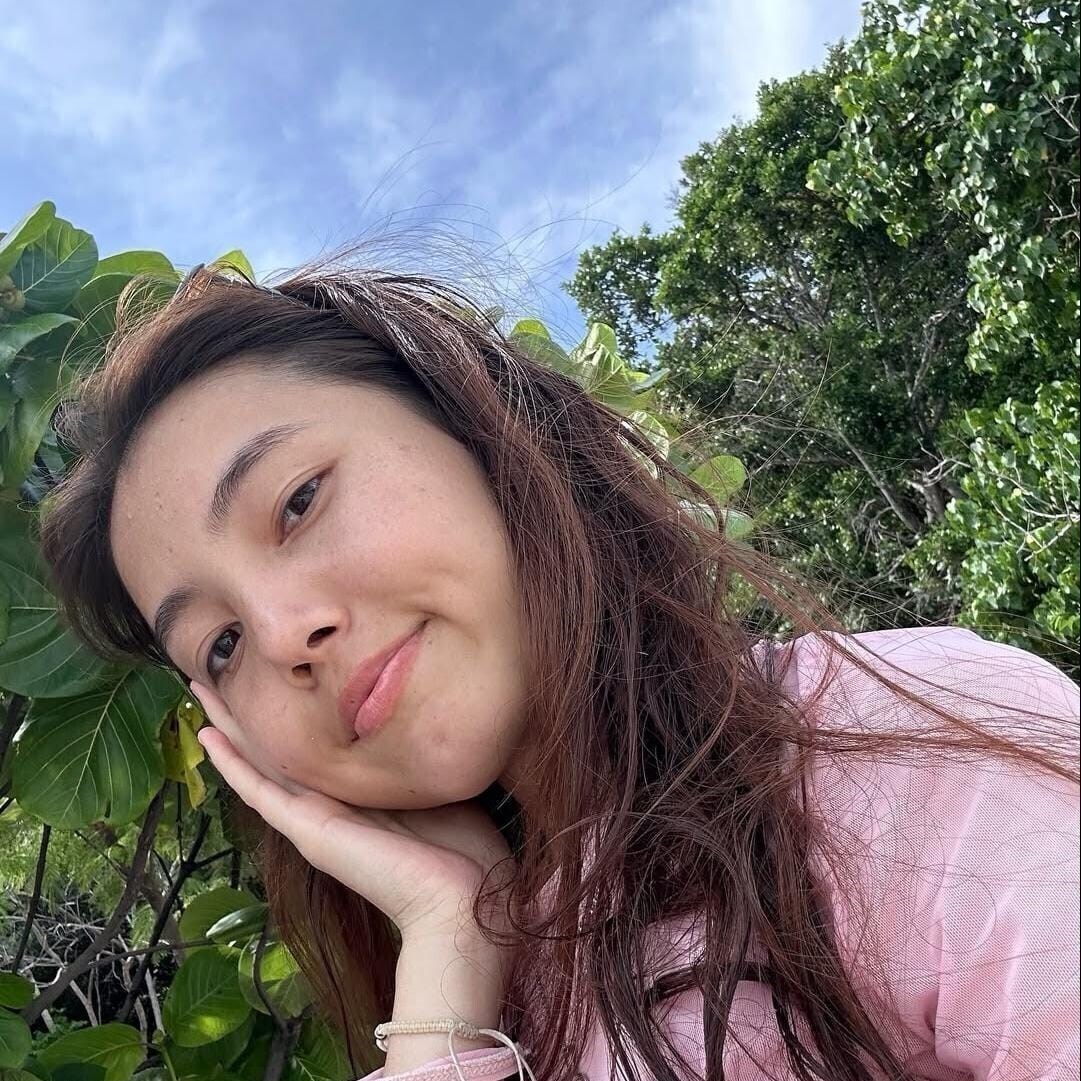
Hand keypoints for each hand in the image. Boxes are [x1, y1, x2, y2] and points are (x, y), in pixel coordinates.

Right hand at [189, 681, 514, 941]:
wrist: (461, 901)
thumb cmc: (465, 853)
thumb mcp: (443, 789)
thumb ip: (426, 758)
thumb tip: (435, 713)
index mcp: (360, 795)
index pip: (316, 747)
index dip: (293, 714)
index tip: (278, 678)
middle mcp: (329, 805)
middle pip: (276, 748)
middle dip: (247, 712)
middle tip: (214, 676)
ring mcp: (313, 818)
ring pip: (259, 761)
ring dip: (228, 725)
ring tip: (199, 689)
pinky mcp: (308, 830)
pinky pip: (259, 790)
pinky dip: (232, 763)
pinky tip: (207, 735)